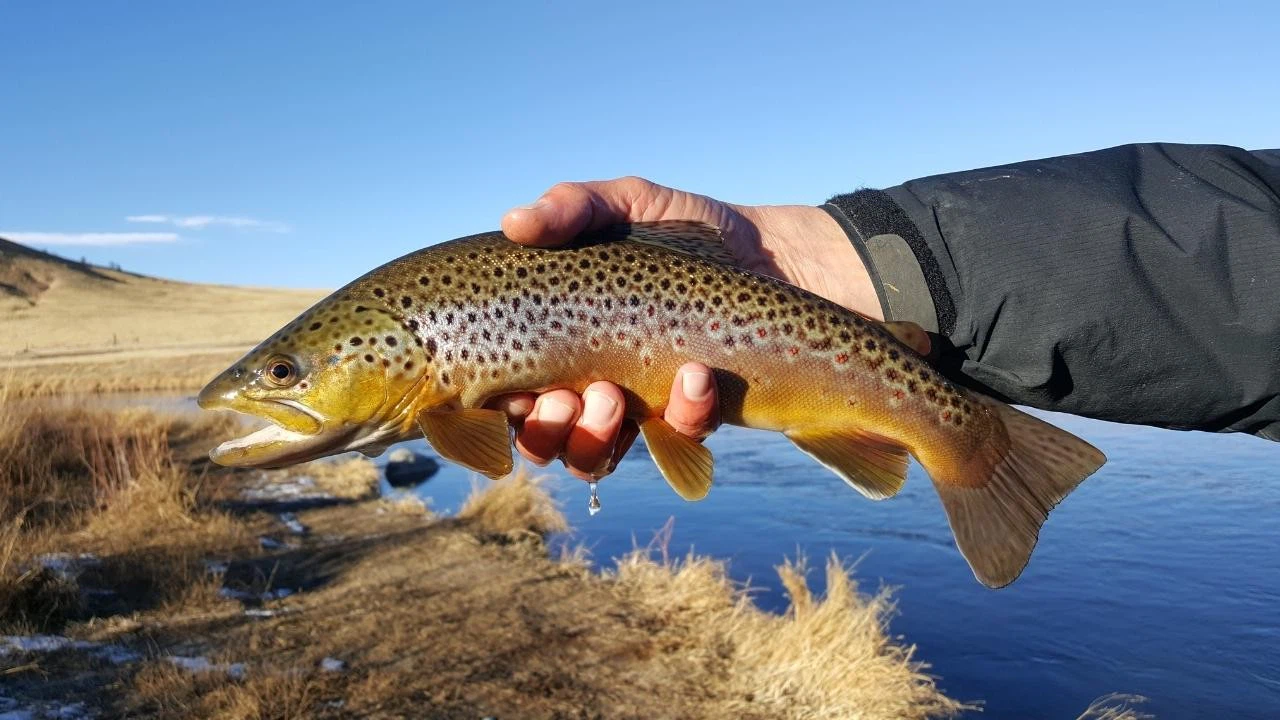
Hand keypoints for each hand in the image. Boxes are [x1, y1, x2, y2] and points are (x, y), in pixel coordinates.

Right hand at [493, 177, 878, 480]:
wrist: (777, 254)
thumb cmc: (689, 231)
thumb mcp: (629, 202)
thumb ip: (573, 205)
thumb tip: (513, 220)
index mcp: (555, 339)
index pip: (502, 389)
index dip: (492, 404)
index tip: (505, 388)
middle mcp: (586, 381)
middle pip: (539, 440)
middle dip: (543, 432)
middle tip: (565, 398)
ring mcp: (638, 406)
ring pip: (593, 458)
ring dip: (591, 440)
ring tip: (610, 399)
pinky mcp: (693, 416)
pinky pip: (675, 440)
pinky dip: (682, 414)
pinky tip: (696, 376)